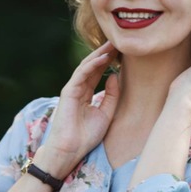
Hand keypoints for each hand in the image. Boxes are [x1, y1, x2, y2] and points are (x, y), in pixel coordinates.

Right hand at [35, 41, 120, 176]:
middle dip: (105, 53)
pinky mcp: (68, 91)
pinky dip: (93, 64)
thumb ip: (111, 96)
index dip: (109, 61)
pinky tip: (104, 57)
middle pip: (93, 66)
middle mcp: (78, 88)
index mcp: (85, 94)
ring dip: (100, 54)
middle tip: (119, 41)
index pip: (98, 72)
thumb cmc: (86, 136)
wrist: (70, 150)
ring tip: (113, 44)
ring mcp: (72, 89)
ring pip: (87, 66)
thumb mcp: (105, 114)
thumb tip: (115, 77)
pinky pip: (81, 74)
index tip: (122, 51)